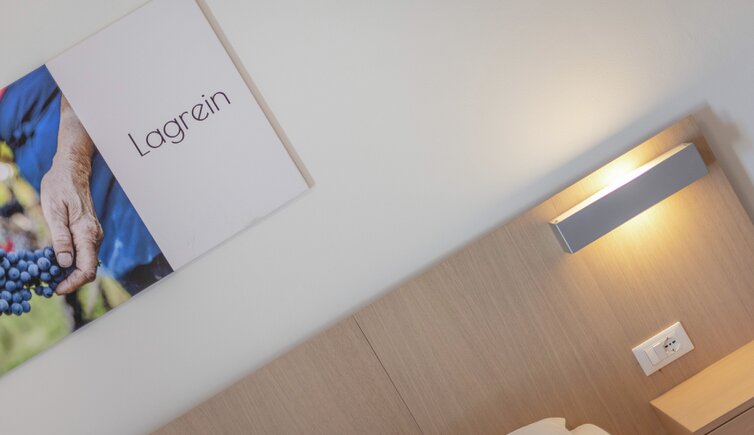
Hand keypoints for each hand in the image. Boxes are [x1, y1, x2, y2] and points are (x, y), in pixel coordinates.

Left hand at [40, 96, 102, 294]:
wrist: (72, 171)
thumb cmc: (60, 187)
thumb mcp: (54, 211)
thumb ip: (61, 238)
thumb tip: (64, 263)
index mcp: (87, 233)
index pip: (87, 268)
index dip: (73, 283)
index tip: (56, 290)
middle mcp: (94, 236)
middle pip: (88, 269)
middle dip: (70, 282)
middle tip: (49, 287)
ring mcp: (93, 235)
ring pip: (86, 263)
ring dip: (70, 274)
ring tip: (49, 277)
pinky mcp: (88, 233)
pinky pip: (84, 254)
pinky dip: (72, 264)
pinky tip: (56, 264)